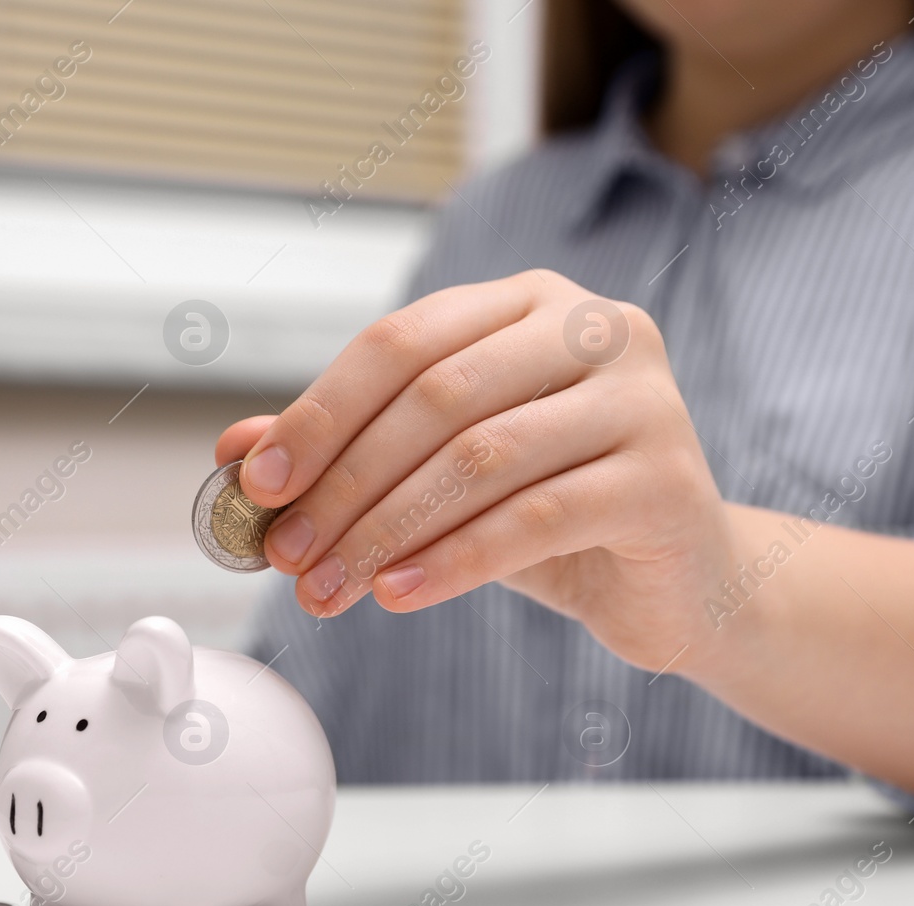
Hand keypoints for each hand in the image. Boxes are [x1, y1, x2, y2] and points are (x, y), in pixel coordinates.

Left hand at [215, 271, 740, 673]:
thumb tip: (236, 450)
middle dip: (346, 482)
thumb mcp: (443, 474)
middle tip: (288, 551)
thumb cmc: (553, 512)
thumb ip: (351, 448)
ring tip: (329, 587)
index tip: (261, 481)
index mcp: (532, 304)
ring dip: (386, 530)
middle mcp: (596, 330)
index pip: (404, 340)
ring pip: (481, 458)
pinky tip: (397, 594)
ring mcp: (642, 399)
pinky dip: (453, 561)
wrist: (678, 577)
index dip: (322, 411)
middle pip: (437, 396)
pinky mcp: (666, 479)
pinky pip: (535, 520)